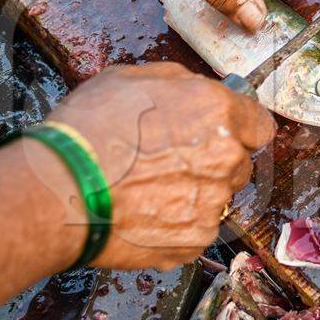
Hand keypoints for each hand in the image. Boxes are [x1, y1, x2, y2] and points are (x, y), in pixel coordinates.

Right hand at [46, 63, 275, 269]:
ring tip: (148, 191)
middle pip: (238, 164)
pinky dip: (176, 227)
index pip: (259, 125)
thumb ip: (177, 82)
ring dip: (193, 195)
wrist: (59, 191)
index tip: (224, 134)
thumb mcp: (128, 78)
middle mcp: (225, 158)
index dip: (238, 129)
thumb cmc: (87, 131)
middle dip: (213, 163)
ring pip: (217, 199)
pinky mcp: (195, 241)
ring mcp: (212, 204)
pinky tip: (143, 214)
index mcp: (218, 112)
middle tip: (170, 163)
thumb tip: (195, 88)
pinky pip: (196, 231)